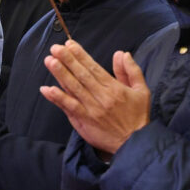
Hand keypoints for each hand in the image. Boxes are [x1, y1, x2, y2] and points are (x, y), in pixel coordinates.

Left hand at [40, 40, 150, 154]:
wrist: (134, 144)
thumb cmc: (138, 117)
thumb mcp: (142, 91)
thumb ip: (131, 71)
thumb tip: (121, 53)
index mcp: (114, 88)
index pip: (94, 68)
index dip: (80, 55)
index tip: (70, 44)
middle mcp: (101, 97)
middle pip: (81, 75)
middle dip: (67, 60)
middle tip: (55, 48)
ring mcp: (91, 110)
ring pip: (73, 89)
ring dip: (60, 74)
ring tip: (50, 61)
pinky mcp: (83, 122)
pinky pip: (68, 108)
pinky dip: (57, 98)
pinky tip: (47, 89)